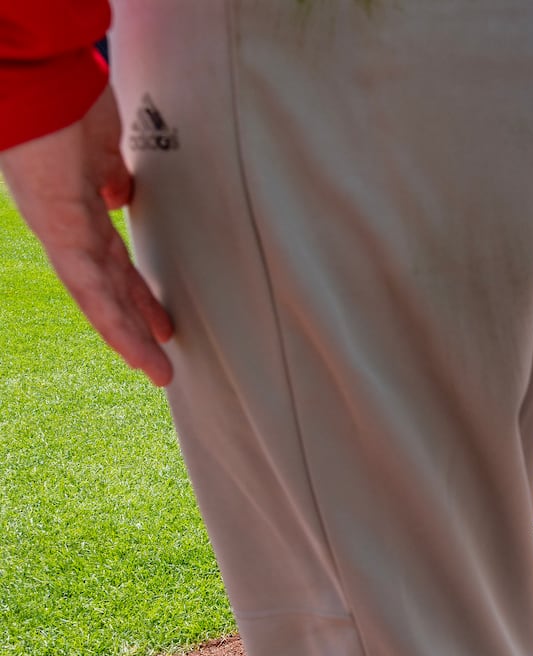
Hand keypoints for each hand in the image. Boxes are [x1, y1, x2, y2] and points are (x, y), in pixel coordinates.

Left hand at [0, 87, 173, 386]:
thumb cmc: (69, 100)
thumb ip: (108, 174)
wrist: (38, 77)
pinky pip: (89, 285)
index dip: (132, 291)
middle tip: (162, 356)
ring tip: (156, 370)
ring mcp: (60, 229)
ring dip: (128, 336)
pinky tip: (134, 348)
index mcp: (77, 205)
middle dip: (136, 322)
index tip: (157, 318)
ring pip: (97, 296)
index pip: (110, 260)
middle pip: (107, 284)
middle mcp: (66, 224)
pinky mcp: (59, 229)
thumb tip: (118, 193)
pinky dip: (112, 321)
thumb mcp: (99, 145)